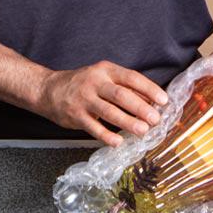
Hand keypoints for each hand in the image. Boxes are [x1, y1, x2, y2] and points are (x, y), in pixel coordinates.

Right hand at [38, 61, 168, 146]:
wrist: (48, 90)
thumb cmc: (83, 84)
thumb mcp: (103, 77)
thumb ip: (125, 88)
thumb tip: (151, 102)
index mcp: (106, 70)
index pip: (131, 77)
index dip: (149, 89)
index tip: (164, 100)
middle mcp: (95, 82)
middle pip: (121, 95)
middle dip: (140, 108)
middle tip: (155, 119)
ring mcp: (84, 99)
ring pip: (109, 112)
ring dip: (127, 122)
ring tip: (142, 131)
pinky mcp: (75, 115)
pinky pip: (93, 127)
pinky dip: (107, 136)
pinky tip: (118, 142)